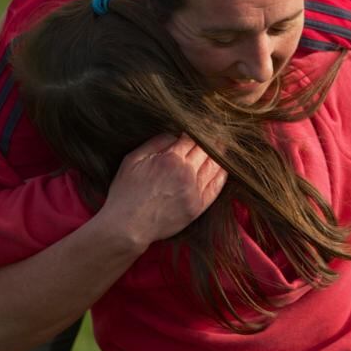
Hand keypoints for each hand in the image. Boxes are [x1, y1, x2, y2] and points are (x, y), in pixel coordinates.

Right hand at [99, 133, 226, 249]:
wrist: (127, 225)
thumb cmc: (126, 191)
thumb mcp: (133, 159)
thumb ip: (155, 143)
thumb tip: (174, 134)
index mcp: (170, 159)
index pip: (192, 138)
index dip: (198, 129)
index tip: (203, 124)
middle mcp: (186, 173)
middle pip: (205, 150)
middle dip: (211, 139)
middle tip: (217, 132)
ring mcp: (194, 191)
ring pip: (213, 166)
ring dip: (219, 154)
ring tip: (222, 146)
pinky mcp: (197, 207)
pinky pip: (216, 187)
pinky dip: (221, 175)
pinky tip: (224, 168)